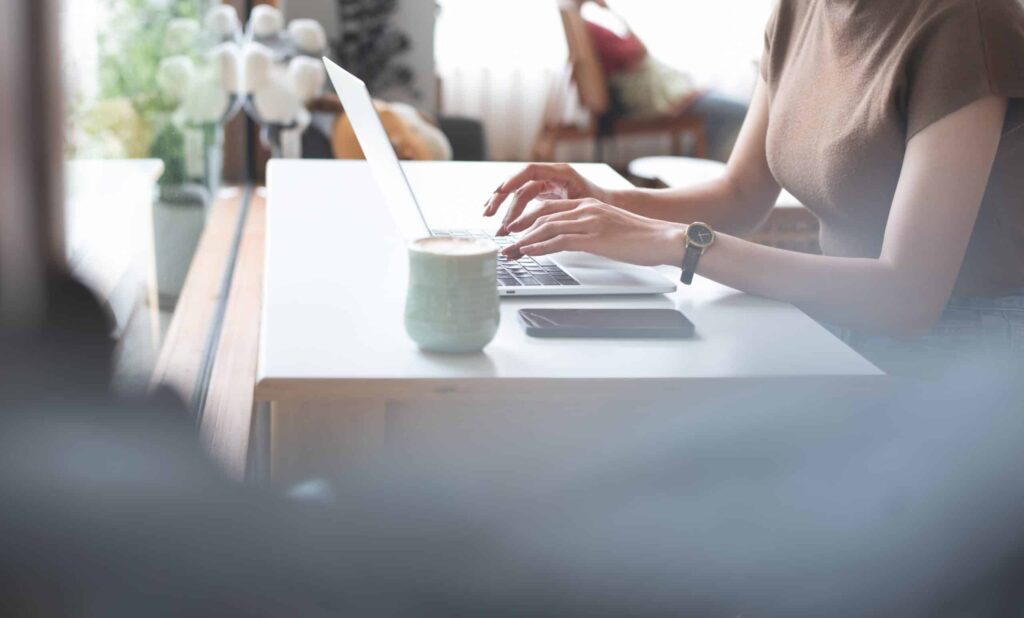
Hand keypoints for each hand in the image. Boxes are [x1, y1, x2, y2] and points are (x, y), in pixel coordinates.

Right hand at [483, 163, 610, 235]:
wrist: (609, 207)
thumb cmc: (601, 205)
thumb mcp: (584, 205)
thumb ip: (564, 208)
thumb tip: (544, 220)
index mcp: (560, 172)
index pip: (530, 170)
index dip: (514, 179)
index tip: (501, 191)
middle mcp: (549, 176)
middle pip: (518, 182)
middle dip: (501, 197)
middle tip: (489, 213)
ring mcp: (544, 185)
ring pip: (516, 194)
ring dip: (503, 208)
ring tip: (492, 220)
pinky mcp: (541, 195)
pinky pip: (521, 201)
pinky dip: (510, 212)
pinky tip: (502, 222)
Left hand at [503, 198, 686, 266]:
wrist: (663, 239)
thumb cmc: (641, 239)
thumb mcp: (610, 228)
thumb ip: (589, 231)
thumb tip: (571, 242)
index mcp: (588, 205)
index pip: (549, 207)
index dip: (527, 218)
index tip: (513, 229)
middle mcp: (586, 209)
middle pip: (542, 214)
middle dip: (519, 227)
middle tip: (504, 240)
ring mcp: (589, 222)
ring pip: (547, 227)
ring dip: (524, 240)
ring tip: (510, 251)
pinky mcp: (594, 237)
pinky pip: (559, 240)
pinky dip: (540, 246)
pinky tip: (528, 251)